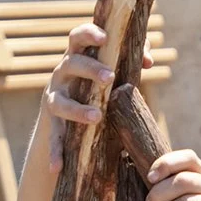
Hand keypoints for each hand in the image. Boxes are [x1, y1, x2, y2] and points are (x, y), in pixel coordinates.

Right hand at [43, 24, 153, 172]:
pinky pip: (53, 139)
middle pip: (71, 65)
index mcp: (77, 57)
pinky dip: (54, 153)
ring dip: (77, 109)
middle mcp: (61, 75)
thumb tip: (149, 60)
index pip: (78, 37)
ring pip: (60, 102)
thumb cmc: (95, 87)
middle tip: (110, 78)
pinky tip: (57, 167)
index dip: (89, 33)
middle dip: (91, 69)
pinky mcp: (52, 124)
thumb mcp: (112, 72)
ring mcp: (54, 99)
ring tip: (97, 117)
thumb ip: (132, 59)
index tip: (104, 37)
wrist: (65, 114)